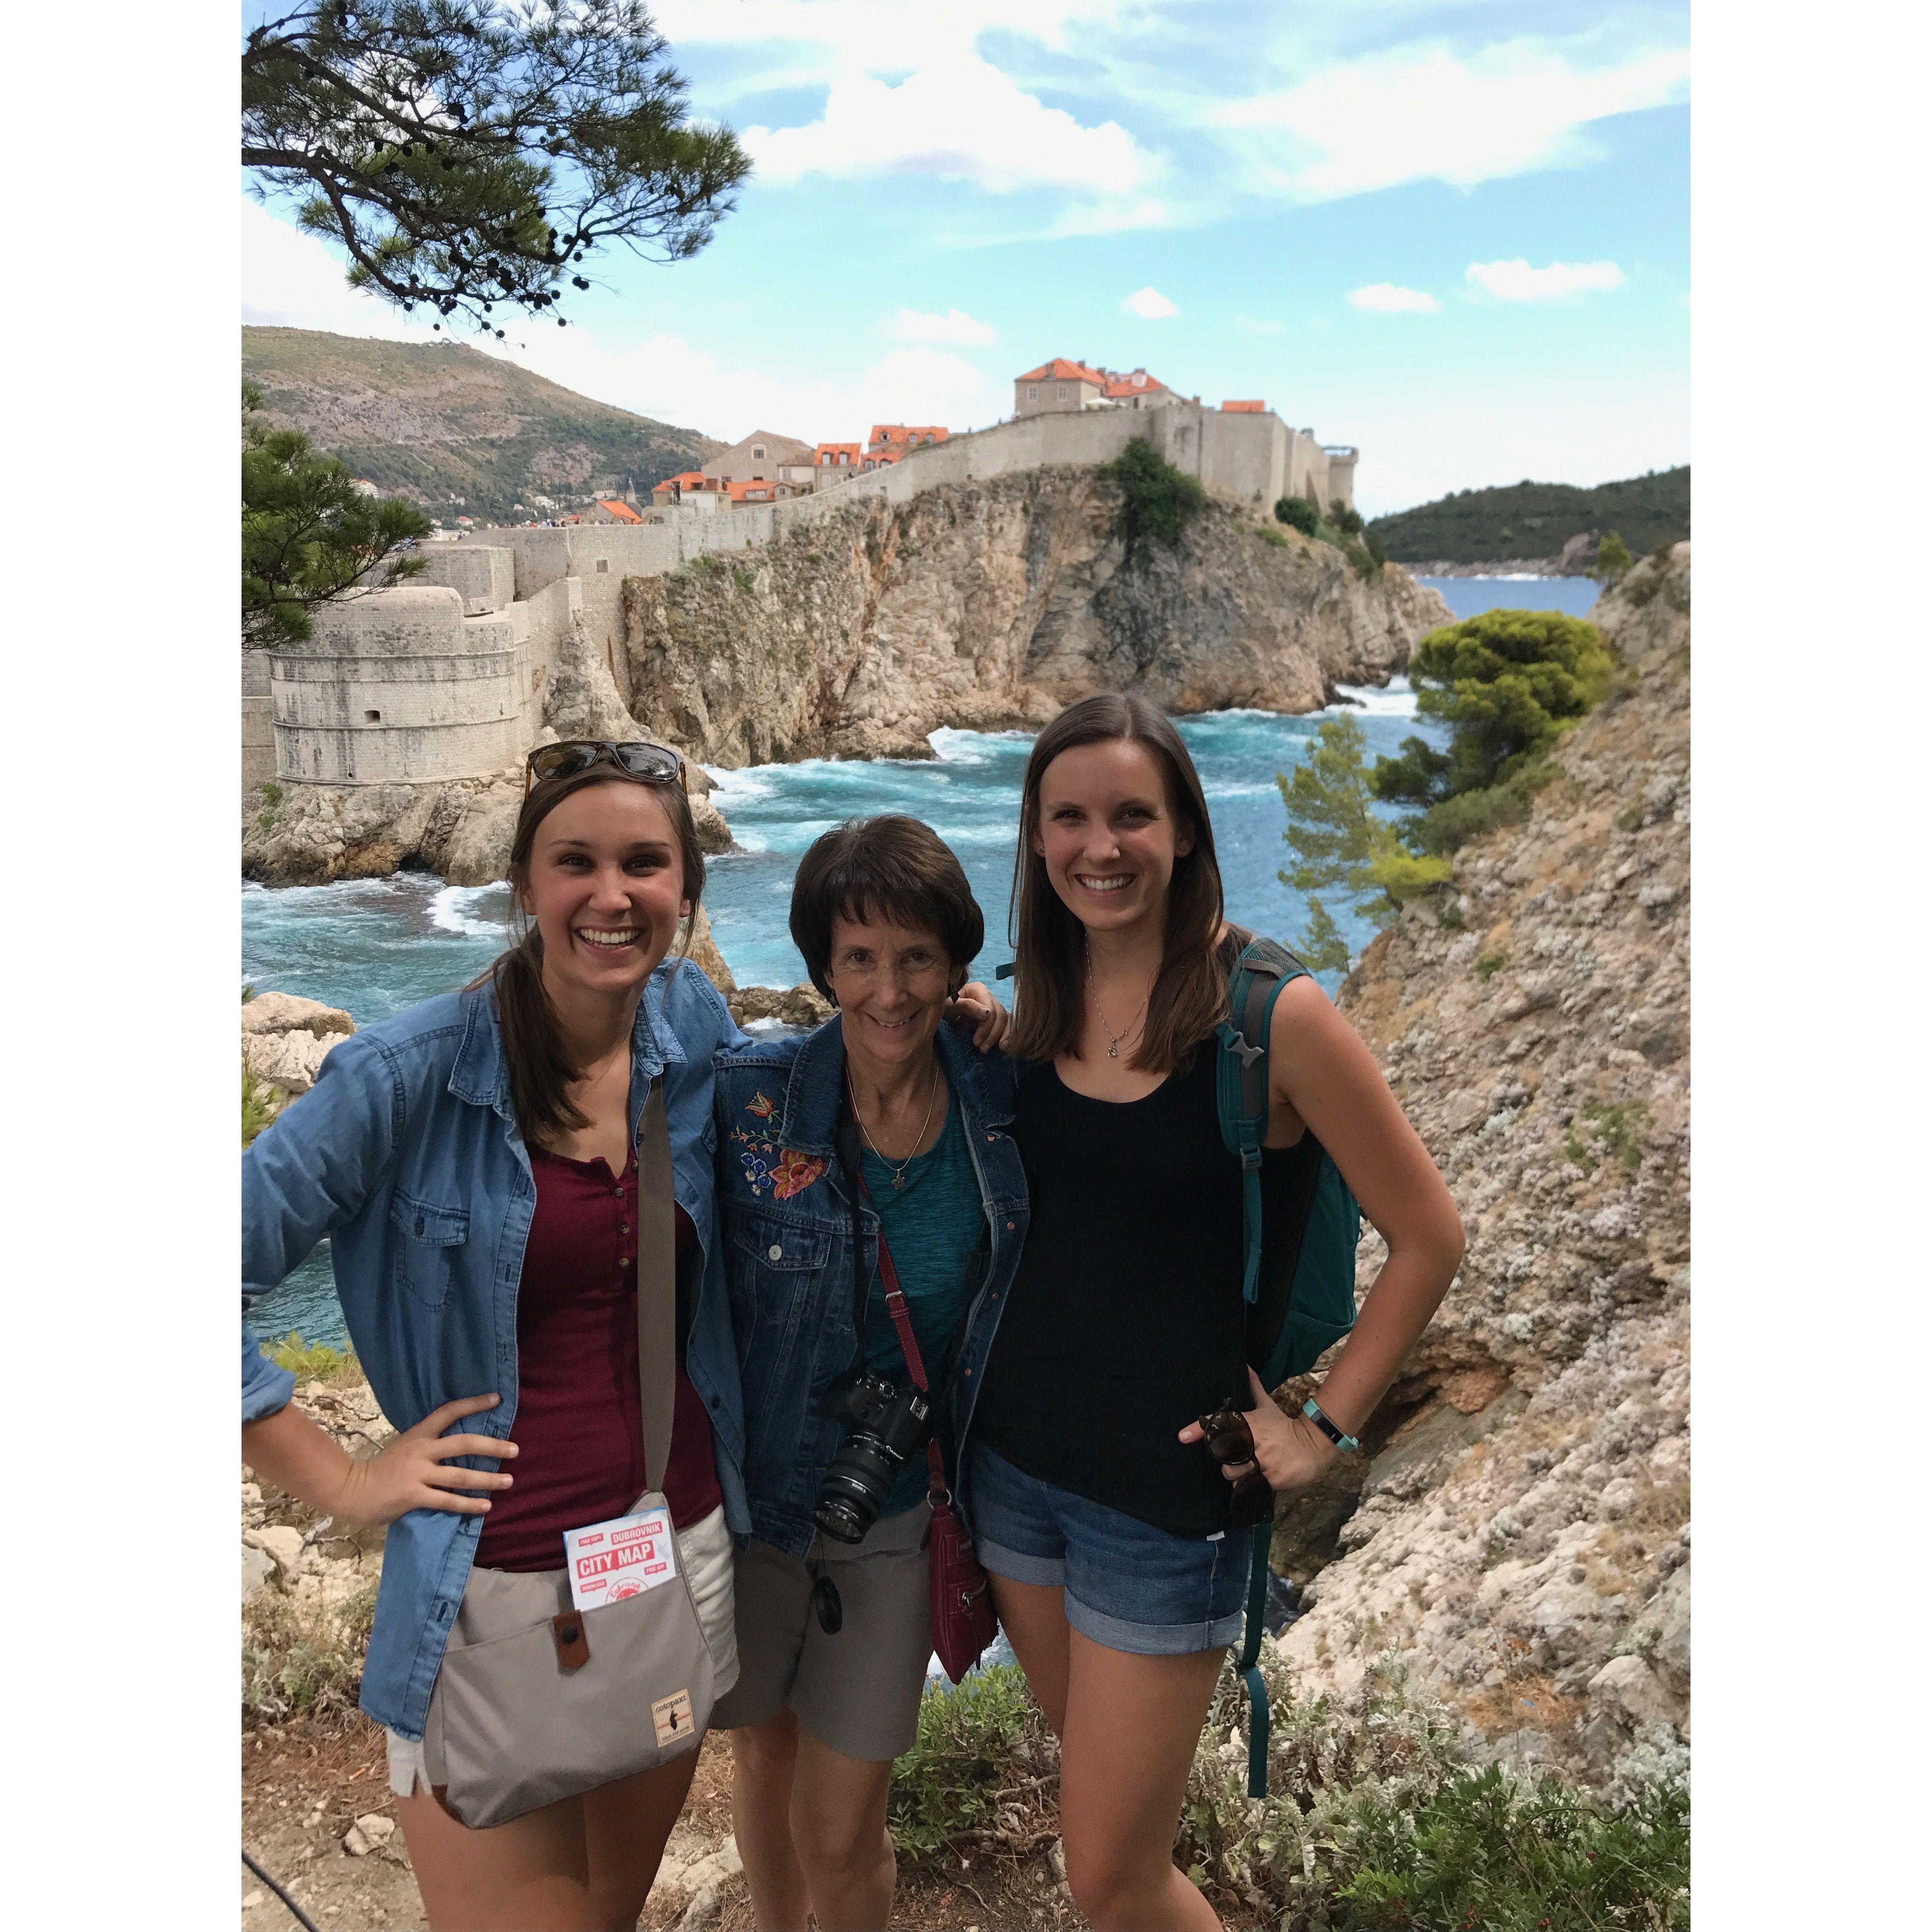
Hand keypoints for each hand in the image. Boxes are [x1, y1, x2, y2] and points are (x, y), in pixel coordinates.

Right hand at [332, 1393, 517, 1529]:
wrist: (352, 1490)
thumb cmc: (382, 1469)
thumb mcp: (405, 1447)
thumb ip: (429, 1445)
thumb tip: (461, 1446)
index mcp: (419, 1434)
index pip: (448, 1411)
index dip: (472, 1403)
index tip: (496, 1399)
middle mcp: (422, 1450)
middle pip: (463, 1443)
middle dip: (492, 1446)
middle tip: (515, 1449)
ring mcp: (418, 1473)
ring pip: (460, 1475)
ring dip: (487, 1479)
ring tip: (508, 1481)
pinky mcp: (414, 1495)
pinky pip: (447, 1501)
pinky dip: (468, 1504)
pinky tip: (486, 1506)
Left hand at [945, 981, 1009, 1052]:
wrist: (943, 1015)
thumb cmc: (944, 1008)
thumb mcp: (949, 1006)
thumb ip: (966, 1006)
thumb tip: (987, 1013)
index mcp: (978, 989)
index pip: (990, 1008)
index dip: (986, 1026)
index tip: (976, 1042)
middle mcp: (989, 996)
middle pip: (1000, 1015)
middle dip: (993, 1034)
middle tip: (982, 1049)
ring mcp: (994, 1006)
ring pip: (1006, 1020)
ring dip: (1001, 1037)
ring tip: (992, 1050)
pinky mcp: (996, 1017)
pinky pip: (1008, 1025)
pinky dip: (1007, 1036)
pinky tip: (1003, 1047)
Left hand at [1177, 1367, 1336, 1494]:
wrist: (1313, 1444)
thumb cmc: (1284, 1426)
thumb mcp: (1267, 1406)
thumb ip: (1254, 1388)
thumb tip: (1245, 1365)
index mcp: (1249, 1425)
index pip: (1220, 1426)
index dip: (1200, 1430)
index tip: (1182, 1436)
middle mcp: (1253, 1444)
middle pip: (1223, 1459)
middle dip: (1226, 1462)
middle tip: (1237, 1458)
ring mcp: (1263, 1463)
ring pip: (1234, 1475)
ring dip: (1237, 1476)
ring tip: (1249, 1470)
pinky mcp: (1272, 1479)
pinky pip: (1250, 1487)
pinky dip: (1250, 1485)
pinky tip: (1259, 1478)